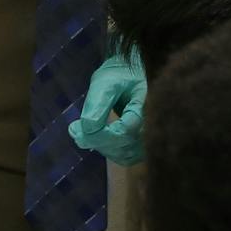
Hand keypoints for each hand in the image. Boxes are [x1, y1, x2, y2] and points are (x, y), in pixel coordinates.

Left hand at [68, 50, 147, 165]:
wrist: (133, 74)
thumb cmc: (120, 74)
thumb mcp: (106, 81)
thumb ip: (98, 103)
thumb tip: (87, 129)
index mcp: (150, 104)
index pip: (125, 130)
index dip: (99, 134)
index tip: (75, 129)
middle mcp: (155, 124)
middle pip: (124, 145)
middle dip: (97, 140)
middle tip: (75, 130)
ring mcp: (151, 137)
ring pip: (124, 155)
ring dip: (101, 147)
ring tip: (83, 132)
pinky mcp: (144, 145)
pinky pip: (126, 157)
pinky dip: (109, 151)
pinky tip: (96, 138)